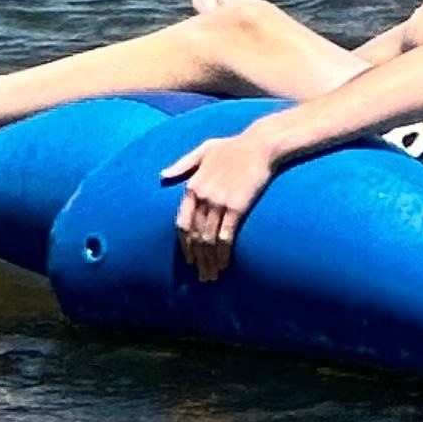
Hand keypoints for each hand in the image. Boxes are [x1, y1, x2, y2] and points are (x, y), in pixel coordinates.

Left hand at [162, 127, 276, 278]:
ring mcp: (218, 203)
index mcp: (192, 186)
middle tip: (201, 276)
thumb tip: (162, 175)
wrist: (260, 145)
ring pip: (208, 240)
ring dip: (209, 261)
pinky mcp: (236, 207)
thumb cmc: (234, 146)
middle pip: (194, 236)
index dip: (185, 244)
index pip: (182, 223)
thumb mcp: (204, 150)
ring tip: (212, 275)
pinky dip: (223, 253)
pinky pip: (225, 236)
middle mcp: (202, 196)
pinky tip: (224, 264)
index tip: (189, 259)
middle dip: (197, 259)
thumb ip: (183, 164)